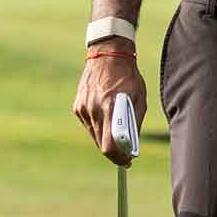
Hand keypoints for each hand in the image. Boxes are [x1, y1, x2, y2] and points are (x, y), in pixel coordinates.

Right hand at [71, 49, 148, 163]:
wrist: (108, 55)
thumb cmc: (128, 77)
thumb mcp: (139, 99)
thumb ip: (134, 123)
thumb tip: (131, 146)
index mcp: (110, 107)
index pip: (110, 145)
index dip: (119, 157)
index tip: (127, 161)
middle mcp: (93, 109)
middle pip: (101, 144)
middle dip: (114, 152)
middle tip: (125, 155)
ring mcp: (83, 108)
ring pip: (94, 136)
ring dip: (105, 139)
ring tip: (117, 132)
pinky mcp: (78, 106)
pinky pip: (88, 125)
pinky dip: (98, 127)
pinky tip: (106, 115)